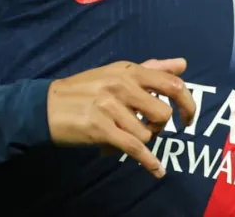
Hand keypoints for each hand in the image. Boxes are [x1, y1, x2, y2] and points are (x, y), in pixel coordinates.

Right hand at [46, 58, 196, 177]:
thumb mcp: (117, 73)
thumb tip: (183, 64)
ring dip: (141, 139)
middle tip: (149, 127)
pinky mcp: (100, 128)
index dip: (187, 102)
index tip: (188, 117)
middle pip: (162, 113)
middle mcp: (121, 85)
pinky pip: (134, 148)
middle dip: (159, 126)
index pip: (171, 84)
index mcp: (128, 71)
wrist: (45, 106)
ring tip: (125, 135)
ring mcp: (110, 107)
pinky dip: (148, 161)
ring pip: (147, 133)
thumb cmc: (85, 89)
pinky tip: (157, 170)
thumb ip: (152, 69)